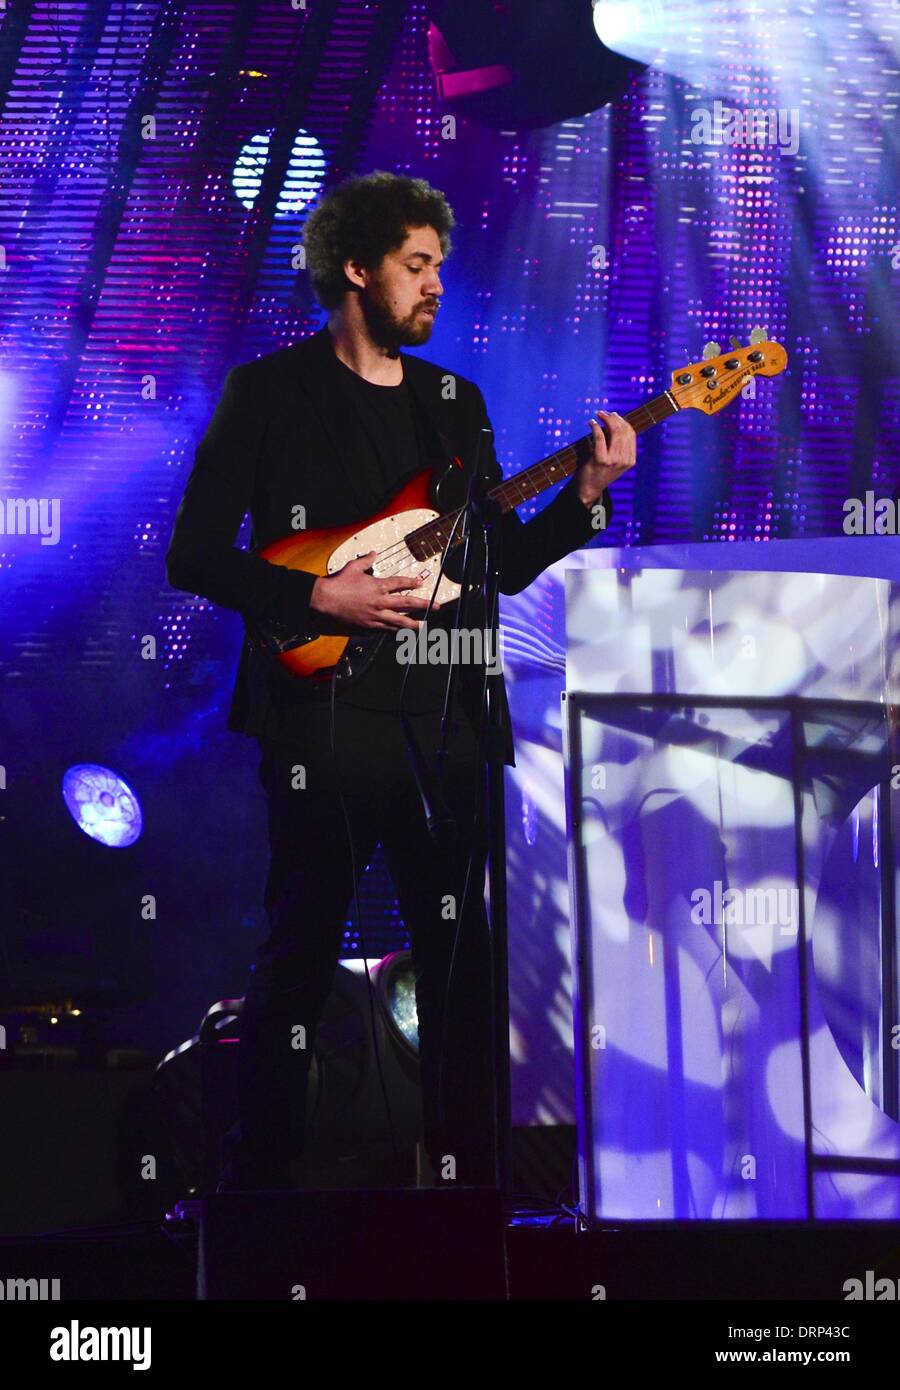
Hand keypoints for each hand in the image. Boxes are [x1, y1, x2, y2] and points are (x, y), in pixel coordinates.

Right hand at [309, 551, 440, 632]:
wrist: (323, 601)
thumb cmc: (337, 584)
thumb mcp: (353, 567)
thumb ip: (366, 560)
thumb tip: (374, 553)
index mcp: (377, 586)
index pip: (400, 583)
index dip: (412, 582)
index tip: (420, 583)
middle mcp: (379, 602)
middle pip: (406, 604)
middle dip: (423, 605)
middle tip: (435, 606)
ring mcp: (374, 616)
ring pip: (398, 621)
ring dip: (412, 623)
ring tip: (422, 626)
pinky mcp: (367, 626)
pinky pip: (384, 629)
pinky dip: (394, 630)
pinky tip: (400, 632)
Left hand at [577, 410, 636, 505]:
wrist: (588, 489)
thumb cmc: (599, 471)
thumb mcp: (614, 460)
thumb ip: (617, 444)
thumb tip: (615, 420)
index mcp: (630, 459)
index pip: (631, 433)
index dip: (622, 421)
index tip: (613, 415)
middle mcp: (624, 460)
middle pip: (623, 430)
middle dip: (613, 418)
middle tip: (603, 413)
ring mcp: (613, 460)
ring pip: (614, 432)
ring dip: (605, 419)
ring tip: (598, 415)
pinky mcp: (600, 460)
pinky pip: (600, 437)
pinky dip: (595, 427)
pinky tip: (591, 423)